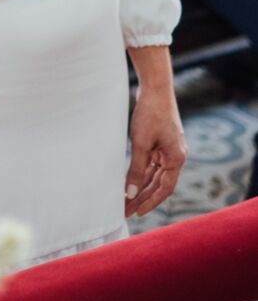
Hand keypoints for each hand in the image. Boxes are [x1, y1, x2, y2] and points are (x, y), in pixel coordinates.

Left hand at [126, 87, 186, 218]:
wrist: (154, 87)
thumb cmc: (150, 114)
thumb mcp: (141, 144)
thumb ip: (136, 169)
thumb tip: (130, 193)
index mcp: (176, 158)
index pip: (164, 189)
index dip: (150, 202)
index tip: (137, 212)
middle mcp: (174, 156)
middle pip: (158, 183)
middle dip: (141, 196)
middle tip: (125, 210)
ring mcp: (167, 149)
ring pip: (153, 173)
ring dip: (139, 185)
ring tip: (124, 199)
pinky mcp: (159, 141)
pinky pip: (150, 162)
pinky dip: (140, 172)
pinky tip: (128, 180)